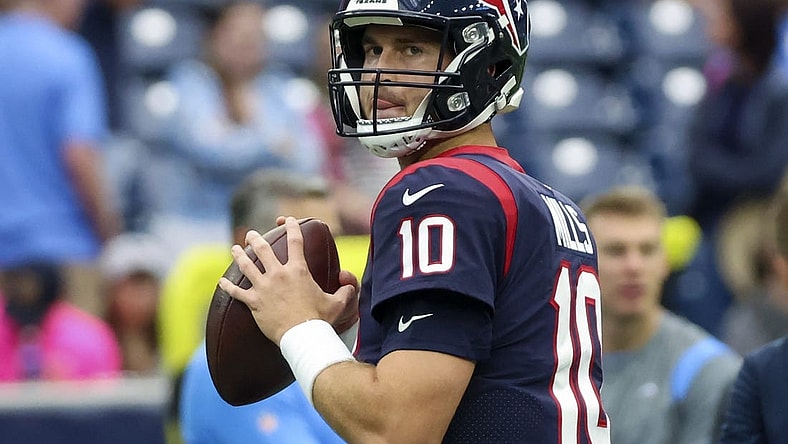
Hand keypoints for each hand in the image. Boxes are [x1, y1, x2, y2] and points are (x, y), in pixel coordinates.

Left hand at [218, 217, 358, 343]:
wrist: (302, 336)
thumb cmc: (320, 319)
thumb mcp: (338, 303)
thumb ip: (345, 291)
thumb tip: (350, 286)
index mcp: (298, 270)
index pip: (295, 242)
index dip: (292, 227)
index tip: (288, 220)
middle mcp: (279, 275)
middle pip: (263, 250)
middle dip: (256, 239)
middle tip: (251, 235)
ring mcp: (264, 288)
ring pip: (247, 266)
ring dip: (239, 256)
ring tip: (234, 249)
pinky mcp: (254, 303)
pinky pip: (237, 293)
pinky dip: (228, 287)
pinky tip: (221, 282)